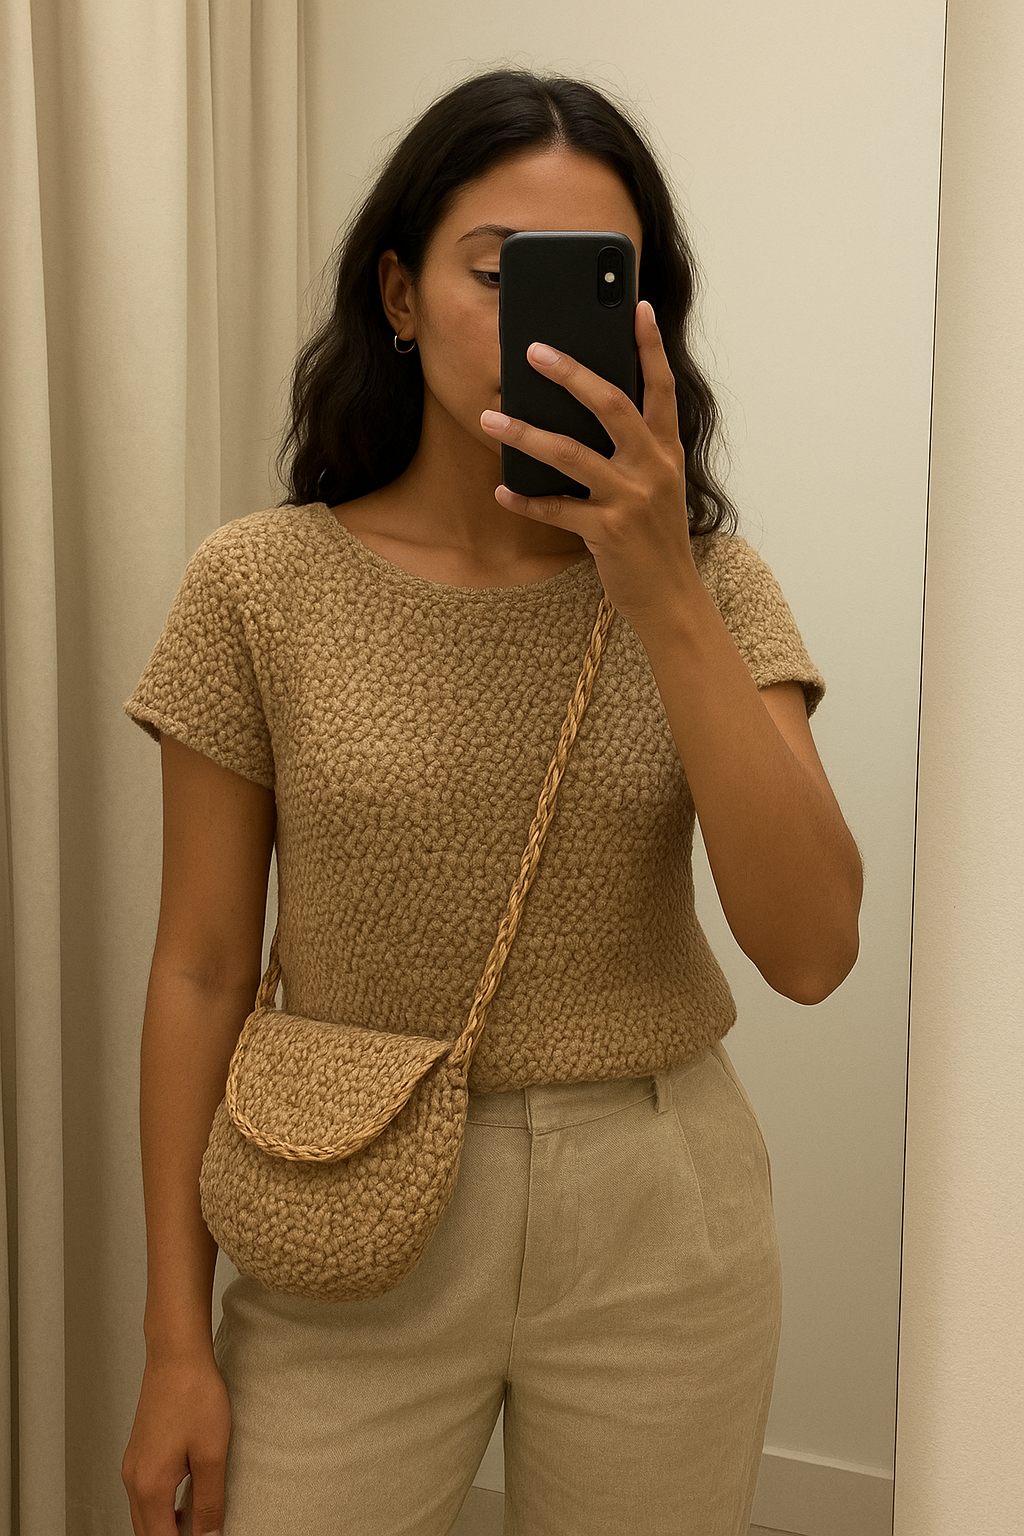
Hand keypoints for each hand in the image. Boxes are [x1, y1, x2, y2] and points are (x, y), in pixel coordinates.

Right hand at [122, 1355, 229, 1535]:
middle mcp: (134, 1479)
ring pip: (143, 1514)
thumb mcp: (211, 1454)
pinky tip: (182, 1502)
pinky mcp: (138, 1451)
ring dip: (164, 1527)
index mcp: (150, 1486)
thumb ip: (209, 1502)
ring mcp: (133, 1464)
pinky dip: (160, 1508)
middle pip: (147, 1532)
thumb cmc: (194, 1394)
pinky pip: (144, 1494)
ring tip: (193, 1529)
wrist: (176, 1354)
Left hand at [480, 299, 699, 630]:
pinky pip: (556, 508)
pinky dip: (526, 499)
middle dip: (570, 373)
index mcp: (667, 450)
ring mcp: (631, 498)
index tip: (637, 306)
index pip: (661, 386)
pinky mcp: (608, 531)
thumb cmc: (655, 537)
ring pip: (571, 454)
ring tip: (490, 417)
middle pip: (611, 405)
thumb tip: (587, 410)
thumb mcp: (658, 485)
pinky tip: (502, 490)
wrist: (670, 597)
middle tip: (532, 350)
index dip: (650, 345)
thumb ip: (635, 449)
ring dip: (525, 433)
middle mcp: (653, 467)